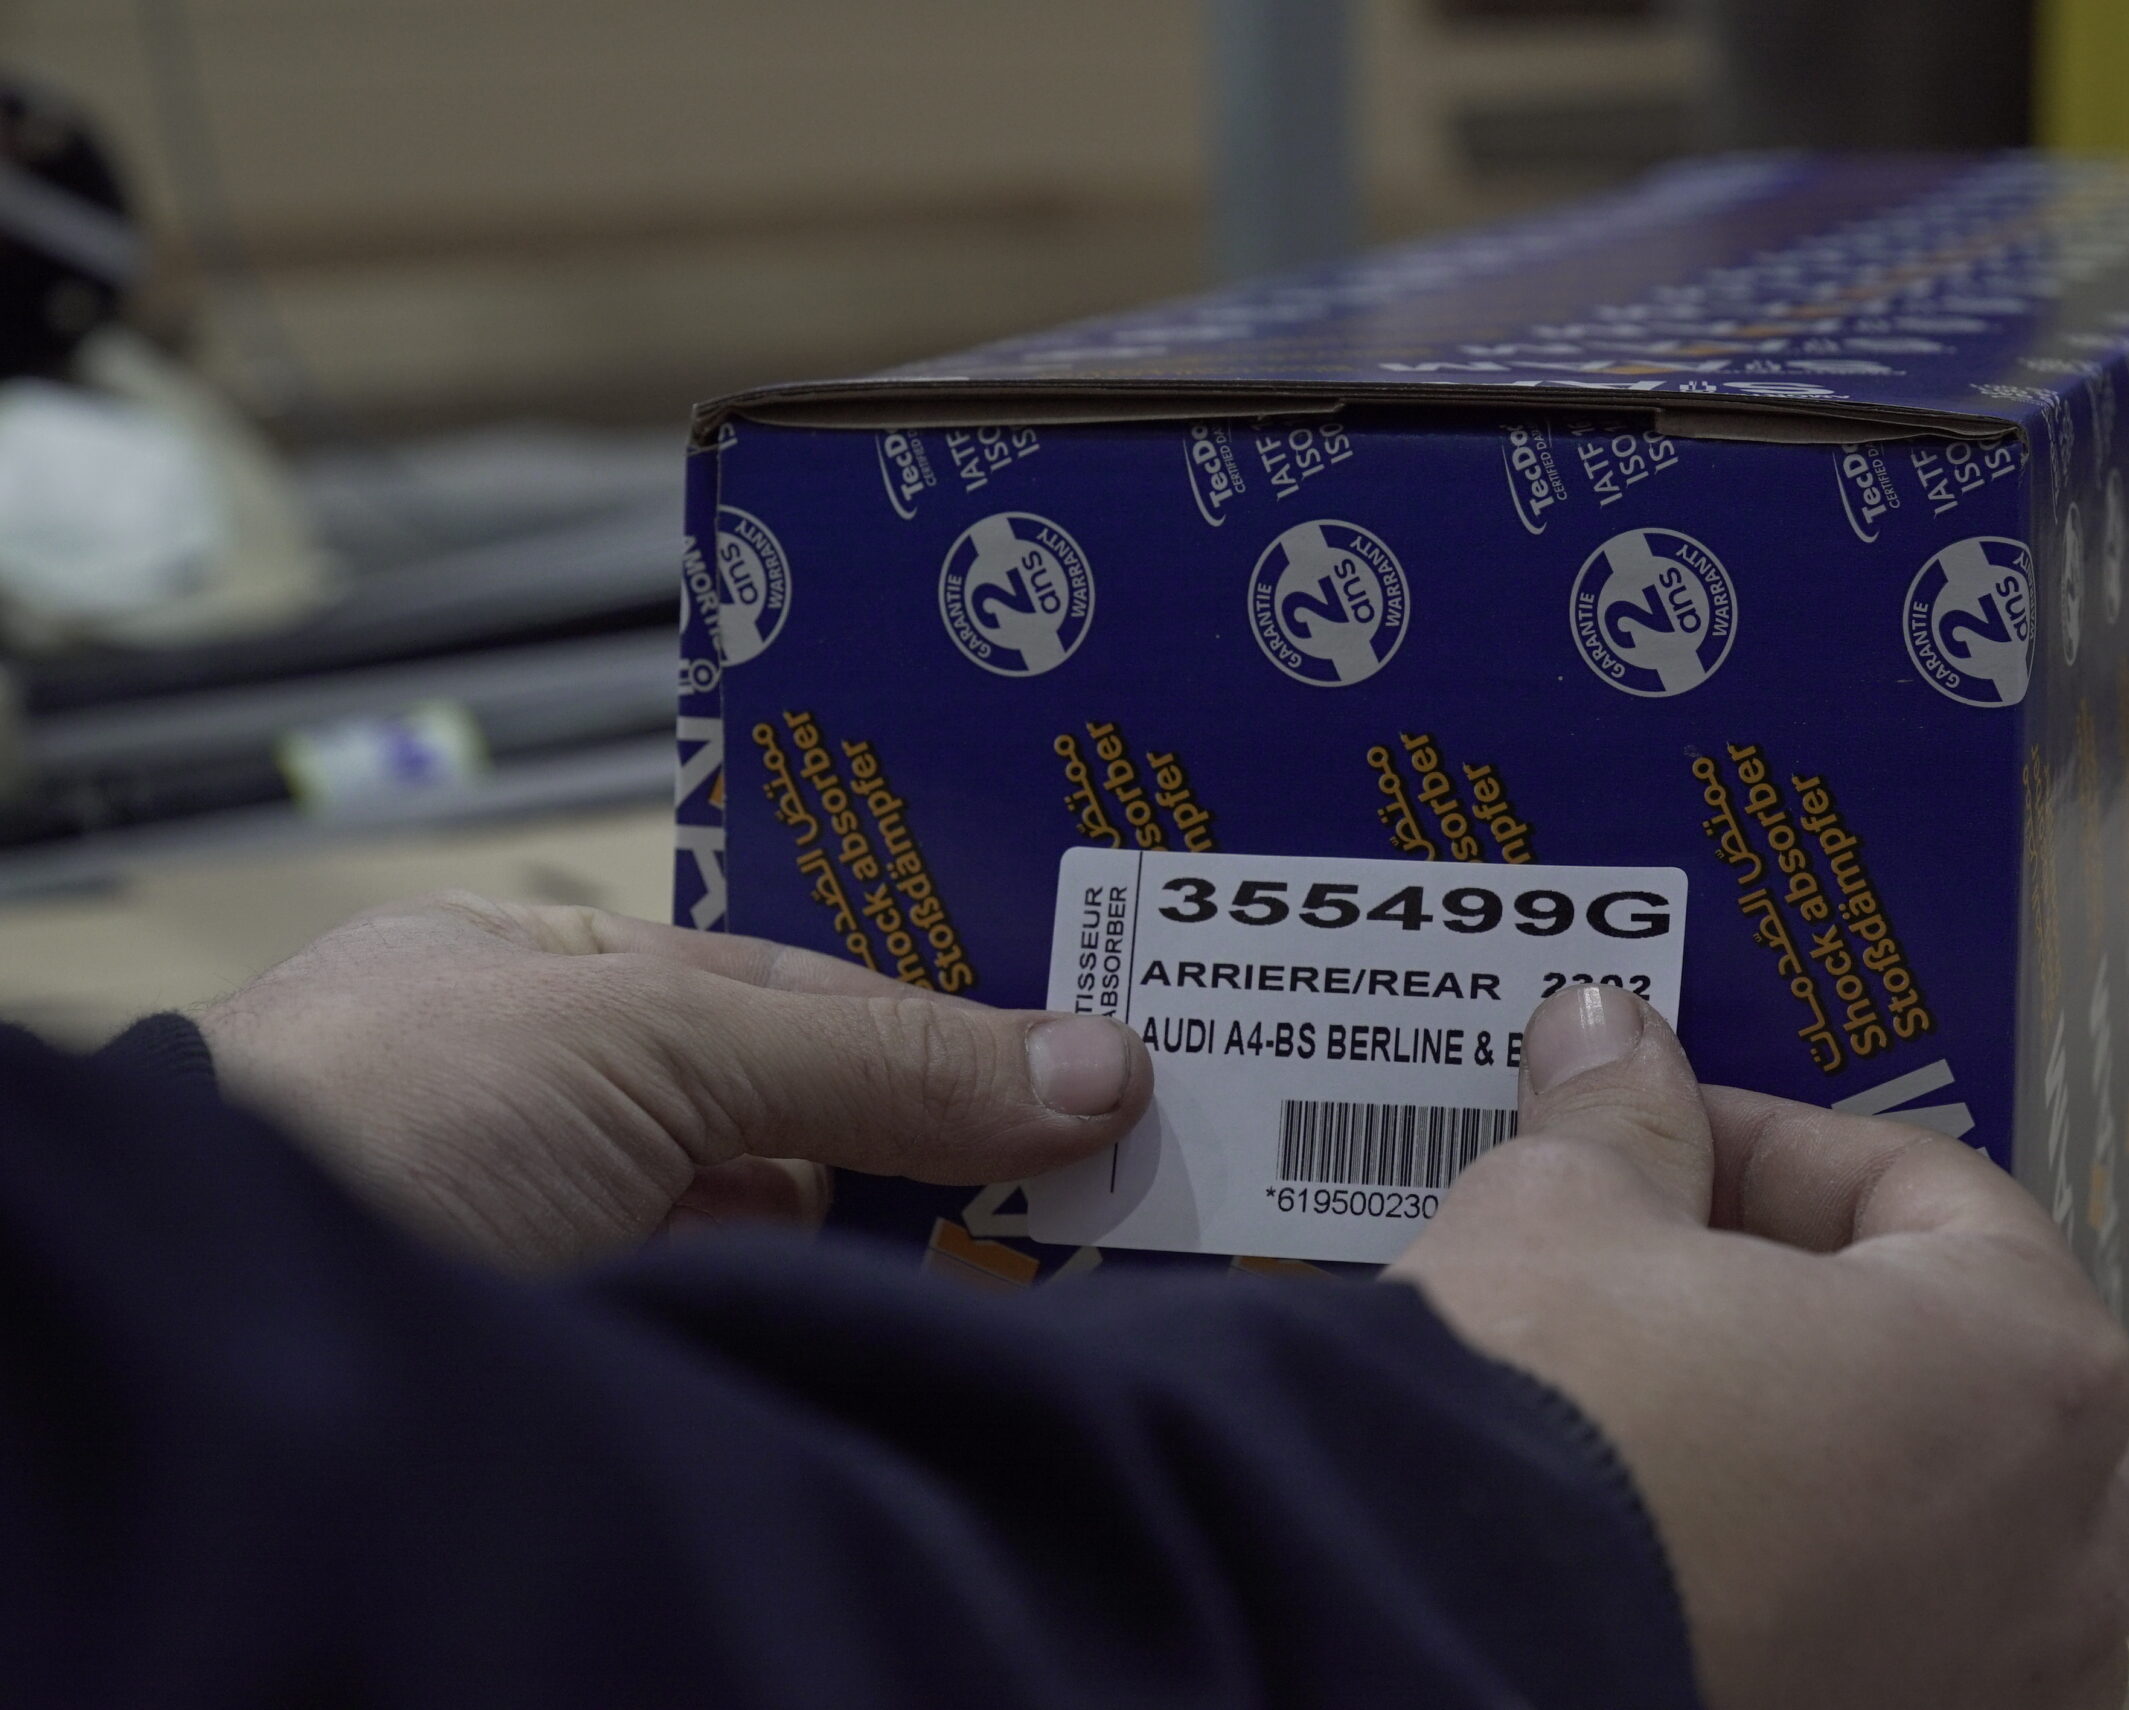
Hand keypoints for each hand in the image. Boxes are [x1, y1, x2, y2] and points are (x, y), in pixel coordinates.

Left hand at [198, 891, 1148, 1270]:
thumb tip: (1099, 1068)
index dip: (952, 1009)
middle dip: (971, 1124)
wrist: (225, 1359)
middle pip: (819, 1113)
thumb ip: (872, 1055)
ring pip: (814, 1236)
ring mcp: (596, 1251)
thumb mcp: (648, 1042)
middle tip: (1152, 1141)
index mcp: (556, 985)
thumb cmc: (378, 1123)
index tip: (1102, 1049)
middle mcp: (579, 1115)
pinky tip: (999, 1327)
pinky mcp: (628, 1366)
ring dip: (945, 1240)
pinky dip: (882, 1331)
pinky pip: (787, 1336)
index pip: (800, 987)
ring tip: (1124, 1235)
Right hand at [1391, 985, 2128, 1709]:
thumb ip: (1623, 1124)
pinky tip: (1746, 1578)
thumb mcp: (1564, 1214)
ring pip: (2064, 1596)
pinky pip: (1941, 1682)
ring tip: (1791, 1460)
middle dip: (2007, 1361)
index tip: (1680, 1139)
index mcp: (2022, 1371)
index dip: (1792, 1148)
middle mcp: (2054, 1557)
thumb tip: (1610, 1046)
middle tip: (1838, 1315)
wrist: (1431, 1627)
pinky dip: (1882, 1629)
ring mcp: (1983, 1692)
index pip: (1950, 1203)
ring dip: (1967, 1520)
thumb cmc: (1545, 1425)